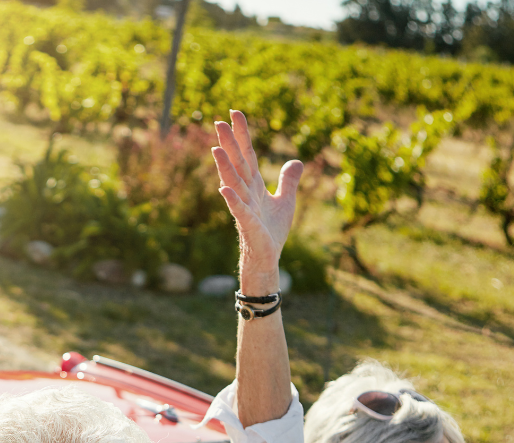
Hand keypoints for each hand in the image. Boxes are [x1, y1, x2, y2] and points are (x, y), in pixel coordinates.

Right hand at [213, 110, 302, 286]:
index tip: (235, 113)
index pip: (247, 155)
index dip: (242, 135)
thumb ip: (288, 181)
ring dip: (225, 167)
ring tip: (216, 149)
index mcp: (255, 186)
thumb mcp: (286, 201)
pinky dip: (233, 200)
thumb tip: (297, 161)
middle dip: (229, 143)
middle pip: (237, 164)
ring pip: (234, 183)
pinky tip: (224, 189)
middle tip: (218, 121)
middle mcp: (247, 193)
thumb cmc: (271, 232)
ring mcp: (245, 208)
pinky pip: (239, 211)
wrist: (267, 259)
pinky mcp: (249, 225)